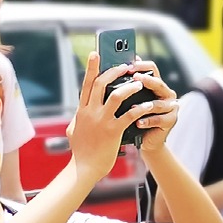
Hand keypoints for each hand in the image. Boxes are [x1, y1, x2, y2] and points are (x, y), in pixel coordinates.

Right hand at [69, 53, 171, 184]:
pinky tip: (148, 105)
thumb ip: (78, 118)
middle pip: (100, 84)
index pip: (86, 84)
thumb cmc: (81, 152)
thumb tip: (80, 110)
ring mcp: (101, 121)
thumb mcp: (74, 130)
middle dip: (114, 71)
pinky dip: (140, 108)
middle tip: (125, 66)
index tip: (95, 54)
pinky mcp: (113, 131)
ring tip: (139, 83)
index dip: (91, 68)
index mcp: (81, 111)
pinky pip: (129, 115)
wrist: (84, 169)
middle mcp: (90, 113)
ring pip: (116, 96)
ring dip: (129, 87)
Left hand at [128, 59, 180, 153]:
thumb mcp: (130, 100)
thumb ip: (126, 87)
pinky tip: (138, 123)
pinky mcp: (171, 121)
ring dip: (144, 105)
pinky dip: (147, 121)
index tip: (128, 65)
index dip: (141, 65)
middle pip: (158, 83)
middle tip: (134, 77)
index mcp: (155, 85)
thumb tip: (109, 71)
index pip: (151, 69)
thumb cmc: (134, 119)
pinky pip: (159, 119)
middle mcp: (166, 93)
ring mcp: (171, 107)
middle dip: (146, 80)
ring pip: (159, 103)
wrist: (145, 140)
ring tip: (131, 107)